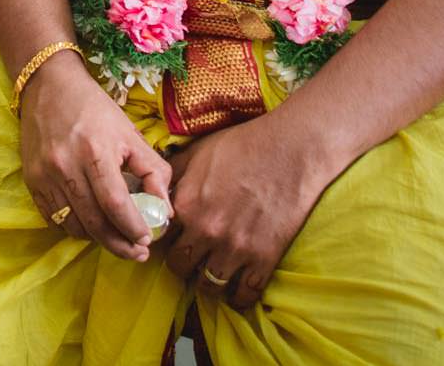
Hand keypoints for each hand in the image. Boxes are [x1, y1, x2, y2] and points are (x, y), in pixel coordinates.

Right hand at [18, 52, 171, 261]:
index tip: (147, 241)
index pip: (115, 203)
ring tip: (115, 237)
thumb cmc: (95, 109)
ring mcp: (44, 174)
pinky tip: (89, 223)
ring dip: (97, 238)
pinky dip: (74, 227)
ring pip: (73, 225)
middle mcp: (65, 165)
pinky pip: (54, 218)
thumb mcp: (131, 134)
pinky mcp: (31, 180)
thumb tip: (164, 213)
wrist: (48, 85)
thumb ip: (154, 172)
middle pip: (94, 221)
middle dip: (119, 244)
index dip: (132, 228)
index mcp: (95, 150)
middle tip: (137, 252)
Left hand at [159, 114, 331, 309]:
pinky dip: (238, 297)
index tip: (171, 240)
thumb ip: (172, 176)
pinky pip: (244, 295)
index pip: (159, 238)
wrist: (290, 151)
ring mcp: (236, 249)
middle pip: (180, 267)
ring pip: (208, 286)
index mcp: (186, 206)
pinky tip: (236, 290)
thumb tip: (153, 188)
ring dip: (207, 283)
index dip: (163, 240)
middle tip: (190, 260)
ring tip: (210, 276)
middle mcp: (206, 232)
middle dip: (181, 265)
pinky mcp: (264, 259)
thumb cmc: (241, 146)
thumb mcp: (196, 153)